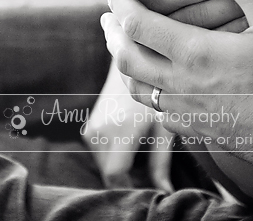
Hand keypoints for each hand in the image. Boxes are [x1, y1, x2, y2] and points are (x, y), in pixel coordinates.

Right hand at [83, 60, 173, 190]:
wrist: (133, 59)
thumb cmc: (158, 92)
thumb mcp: (165, 125)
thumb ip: (161, 162)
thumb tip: (164, 192)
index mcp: (123, 128)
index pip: (115, 174)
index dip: (130, 187)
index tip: (147, 190)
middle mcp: (102, 129)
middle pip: (110, 173)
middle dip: (129, 178)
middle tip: (149, 170)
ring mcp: (92, 127)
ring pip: (104, 165)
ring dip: (121, 166)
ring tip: (142, 150)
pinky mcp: (88, 127)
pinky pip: (100, 154)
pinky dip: (114, 156)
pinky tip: (131, 141)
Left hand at [102, 0, 252, 173]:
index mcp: (195, 54)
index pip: (137, 24)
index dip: (119, 2)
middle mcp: (181, 86)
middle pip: (126, 57)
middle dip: (112, 32)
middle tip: (107, 15)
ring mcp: (186, 113)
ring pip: (137, 88)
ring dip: (124, 62)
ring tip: (122, 47)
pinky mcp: (197, 131)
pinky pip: (156, 110)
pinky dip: (145, 90)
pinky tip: (155, 84)